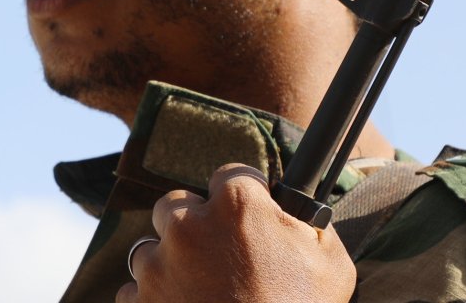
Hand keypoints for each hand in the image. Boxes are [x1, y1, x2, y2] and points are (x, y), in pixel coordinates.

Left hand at [118, 163, 355, 302]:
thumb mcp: (330, 264)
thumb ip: (309, 224)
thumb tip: (294, 208)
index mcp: (238, 206)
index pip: (231, 174)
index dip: (244, 196)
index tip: (248, 216)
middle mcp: (189, 226)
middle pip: (177, 205)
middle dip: (194, 225)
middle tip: (218, 256)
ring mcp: (158, 264)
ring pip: (151, 247)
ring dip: (171, 264)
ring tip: (201, 291)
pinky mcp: (139, 300)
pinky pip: (134, 289)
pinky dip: (153, 299)